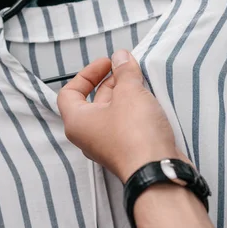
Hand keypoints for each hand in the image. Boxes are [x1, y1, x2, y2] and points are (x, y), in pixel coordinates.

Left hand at [57, 50, 184, 181]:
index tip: (108, 63)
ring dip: (125, 96)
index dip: (87, 74)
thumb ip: (124, 71)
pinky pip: (125, 126)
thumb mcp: (129, 92)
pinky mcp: (127, 151)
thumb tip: (120, 57)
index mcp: (77, 121)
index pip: (69, 92)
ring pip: (112, 114)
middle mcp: (88, 136)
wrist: (157, 170)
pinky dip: (134, 111)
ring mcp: (108, 146)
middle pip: (93, 101)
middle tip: (129, 69)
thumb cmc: (135, 132)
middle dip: (111, 82)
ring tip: (142, 83)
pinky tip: (150, 103)